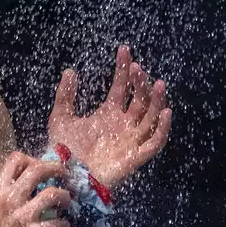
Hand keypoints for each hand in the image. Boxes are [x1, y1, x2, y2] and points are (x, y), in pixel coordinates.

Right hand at [0, 153, 71, 226]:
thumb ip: (10, 189)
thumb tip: (36, 175)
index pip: (16, 159)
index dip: (34, 159)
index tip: (42, 167)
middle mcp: (9, 200)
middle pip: (38, 169)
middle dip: (56, 168)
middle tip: (64, 174)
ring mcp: (22, 218)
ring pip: (53, 193)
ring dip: (64, 196)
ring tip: (65, 201)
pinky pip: (58, 222)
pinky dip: (62, 222)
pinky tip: (60, 225)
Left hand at [47, 45, 172, 187]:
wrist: (65, 176)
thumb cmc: (63, 150)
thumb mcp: (60, 118)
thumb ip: (65, 95)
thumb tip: (70, 71)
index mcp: (108, 114)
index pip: (122, 87)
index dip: (124, 69)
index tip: (124, 50)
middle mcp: (123, 125)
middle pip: (140, 99)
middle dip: (140, 83)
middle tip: (137, 69)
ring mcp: (131, 140)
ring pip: (151, 117)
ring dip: (156, 101)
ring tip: (157, 84)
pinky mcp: (135, 157)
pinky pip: (155, 142)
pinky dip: (162, 128)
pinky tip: (164, 112)